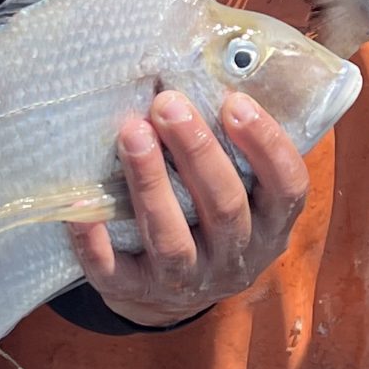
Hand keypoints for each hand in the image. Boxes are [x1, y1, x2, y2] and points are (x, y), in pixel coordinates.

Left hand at [67, 90, 309, 329]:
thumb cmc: (209, 217)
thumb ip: (235, 148)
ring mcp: (189, 282)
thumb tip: (208, 71)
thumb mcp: (242, 191)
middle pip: (224, 207)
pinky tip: (80, 207)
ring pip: (172, 240)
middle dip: (196, 151)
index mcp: (270, 226)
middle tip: (167, 104)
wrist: (175, 297)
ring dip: (151, 184)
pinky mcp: (140, 294)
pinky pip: (116, 273)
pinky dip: (96, 243)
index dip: (267, 146)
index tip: (235, 103)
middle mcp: (236, 257)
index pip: (287, 187)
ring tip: (132, 133)